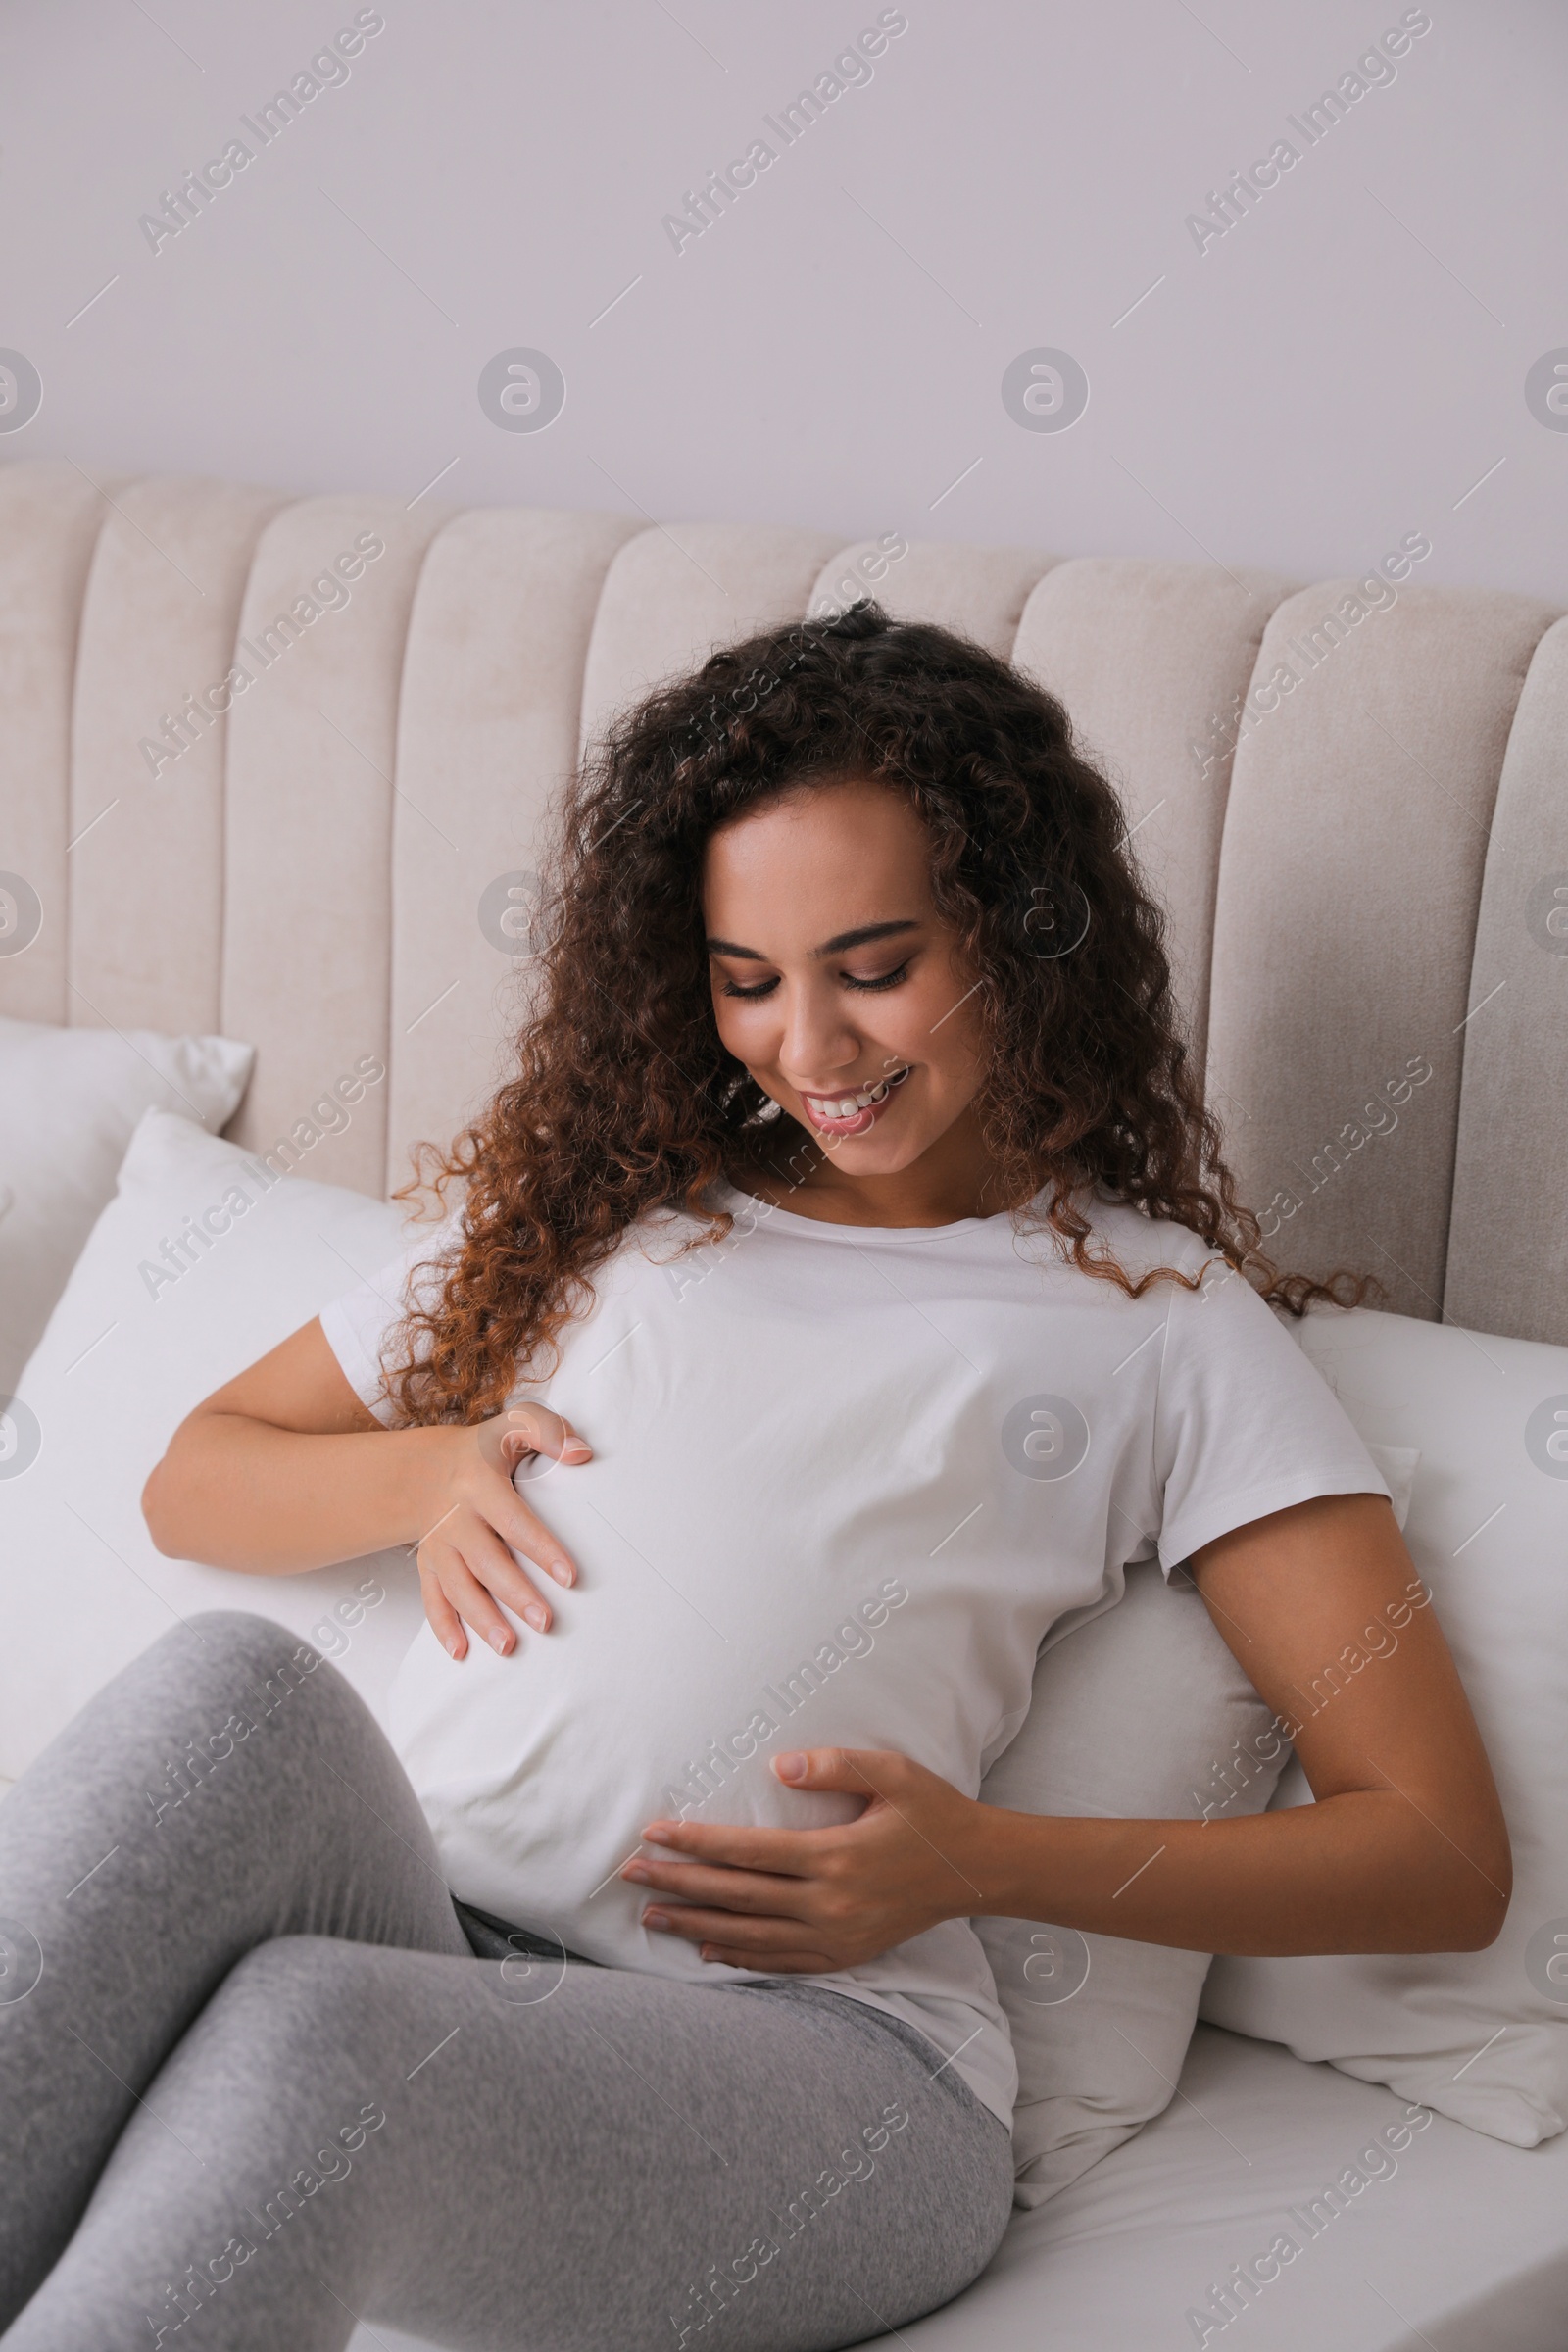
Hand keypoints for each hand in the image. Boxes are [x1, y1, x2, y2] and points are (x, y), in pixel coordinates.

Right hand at [412, 1405, 590, 1660]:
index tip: (570, 1576)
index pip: (513, 1521)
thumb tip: (582, 1454)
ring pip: (458, 1587)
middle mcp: (454, 1517)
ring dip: (481, 1619)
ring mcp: (438, 1545)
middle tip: (546, 1621)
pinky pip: (432, 1598)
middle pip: (486, 1562)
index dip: (542, 1549)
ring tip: (509, 1646)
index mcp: (478, 1483)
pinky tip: (462, 1652)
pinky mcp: (428, 1566)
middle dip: (515, 1594)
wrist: (423, 1470)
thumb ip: (549, 1431)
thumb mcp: (514, 1424)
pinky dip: (443, 1627)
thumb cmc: (483, 1451)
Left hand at [621, 1747, 988, 1971]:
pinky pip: (781, 1961)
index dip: (695, 1843)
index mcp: (835, 1856)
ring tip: (652, 1915)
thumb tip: (777, 1768)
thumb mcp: (893, 1773)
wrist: (978, 1869)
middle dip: (678, 1884)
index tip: (653, 1834)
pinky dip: (739, 1957)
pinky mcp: (846, 1955)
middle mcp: (829, 1903)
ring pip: (750, 1936)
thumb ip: (835, 1765)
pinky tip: (707, 1948)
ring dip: (696, 1925)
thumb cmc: (933, 1813)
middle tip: (629, 1875)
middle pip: (736, 1896)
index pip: (746, 1851)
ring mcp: (837, 1936)